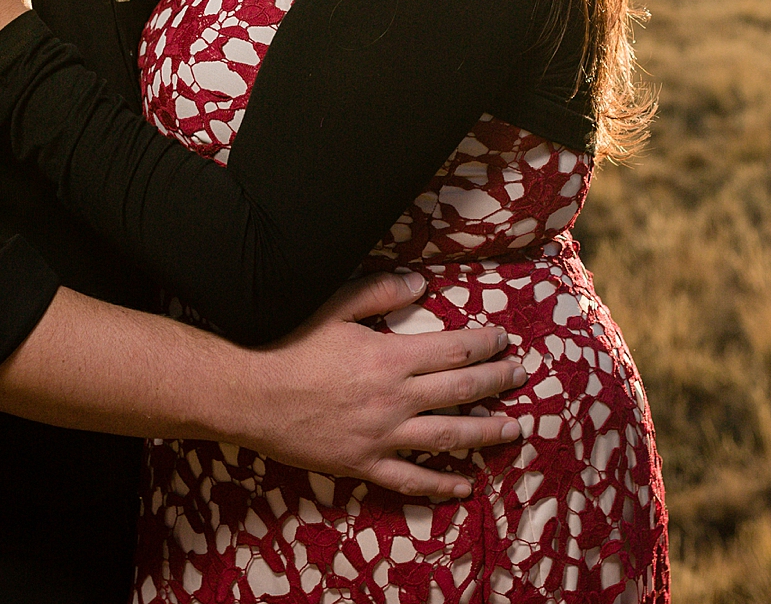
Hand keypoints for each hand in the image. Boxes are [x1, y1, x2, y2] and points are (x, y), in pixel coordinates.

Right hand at [232, 271, 525, 498]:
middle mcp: (395, 399)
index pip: (455, 349)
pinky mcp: (364, 464)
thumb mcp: (334, 306)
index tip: (503, 340)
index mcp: (391, 358)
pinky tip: (463, 487)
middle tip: (521, 375)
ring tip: (513, 428)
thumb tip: (420, 283)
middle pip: (462, 390)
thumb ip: (380, 293)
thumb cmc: (289, 346)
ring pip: (448, 437)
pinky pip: (410, 480)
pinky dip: (439, 485)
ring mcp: (382, 436)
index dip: (485, 344)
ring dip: (486, 432)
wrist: (249, 395)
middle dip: (497, 381)